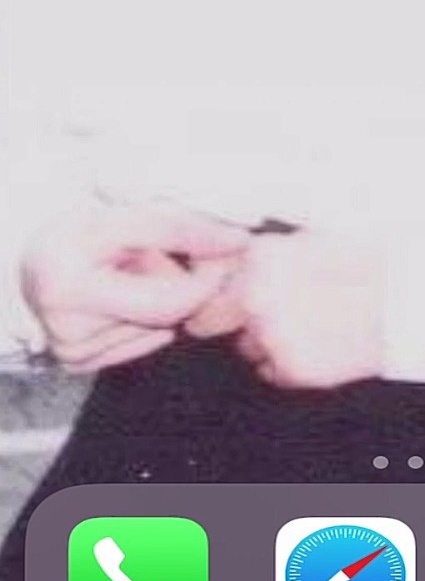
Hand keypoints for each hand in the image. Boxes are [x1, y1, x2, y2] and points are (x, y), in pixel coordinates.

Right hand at [21, 201, 247, 371]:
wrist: (34, 261)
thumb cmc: (78, 232)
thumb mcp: (124, 216)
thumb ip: (178, 228)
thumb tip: (235, 242)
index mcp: (70, 283)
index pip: (165, 294)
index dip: (204, 269)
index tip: (234, 244)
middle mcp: (67, 326)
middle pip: (165, 312)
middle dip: (184, 281)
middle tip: (180, 254)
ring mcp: (73, 350)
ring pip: (158, 325)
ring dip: (163, 295)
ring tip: (135, 272)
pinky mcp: (79, 364)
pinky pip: (144, 341)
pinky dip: (150, 317)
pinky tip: (128, 296)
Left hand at [183, 230, 385, 388]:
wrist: (405, 298)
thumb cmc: (366, 262)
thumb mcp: (306, 240)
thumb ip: (262, 256)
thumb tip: (229, 267)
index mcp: (259, 256)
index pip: (206, 279)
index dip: (216, 288)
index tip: (222, 294)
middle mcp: (256, 296)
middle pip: (207, 320)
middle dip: (225, 319)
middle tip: (261, 314)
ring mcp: (271, 336)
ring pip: (245, 347)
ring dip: (263, 340)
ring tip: (307, 324)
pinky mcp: (290, 369)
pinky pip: (273, 370)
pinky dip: (288, 362)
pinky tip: (319, 341)